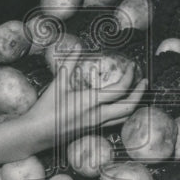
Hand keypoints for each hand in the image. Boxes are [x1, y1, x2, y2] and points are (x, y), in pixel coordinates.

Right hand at [22, 52, 146, 149]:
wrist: (35, 134)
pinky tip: (121, 104)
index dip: (130, 77)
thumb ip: (69, 63)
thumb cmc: (45, 109)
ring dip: (134, 104)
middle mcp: (97, 115)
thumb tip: (78, 46)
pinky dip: (123, 113)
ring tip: (138, 92)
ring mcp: (96, 125)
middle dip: (140, 93)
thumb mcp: (57, 84)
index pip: (120, 90)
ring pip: (124, 118)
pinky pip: (115, 123)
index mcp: (90, 102)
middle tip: (144, 81)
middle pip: (129, 107)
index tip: (132, 66)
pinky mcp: (93, 130)